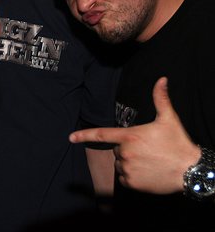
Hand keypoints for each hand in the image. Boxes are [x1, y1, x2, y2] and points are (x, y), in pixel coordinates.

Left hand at [69, 77, 200, 193]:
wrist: (190, 171)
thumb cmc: (178, 144)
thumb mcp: (169, 119)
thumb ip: (160, 99)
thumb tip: (161, 79)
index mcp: (129, 136)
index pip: (101, 134)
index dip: (84, 135)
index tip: (70, 137)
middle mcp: (125, 153)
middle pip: (116, 150)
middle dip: (126, 149)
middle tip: (146, 150)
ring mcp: (127, 169)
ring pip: (120, 164)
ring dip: (129, 163)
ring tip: (149, 161)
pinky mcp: (132, 183)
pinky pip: (124, 178)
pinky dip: (132, 176)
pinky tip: (147, 173)